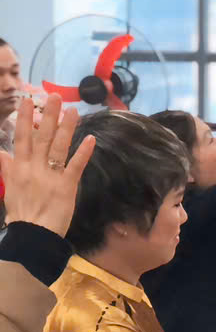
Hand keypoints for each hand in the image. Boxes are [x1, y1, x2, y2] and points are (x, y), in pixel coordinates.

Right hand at [0, 93, 93, 235]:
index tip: (27, 100)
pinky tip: (91, 139)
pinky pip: (75, 166)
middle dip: (47, 116)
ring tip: (73, 110)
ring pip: (58, 147)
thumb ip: (7, 169)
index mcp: (19, 168)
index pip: (21, 138)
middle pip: (41, 137)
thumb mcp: (9, 188)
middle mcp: (33, 168)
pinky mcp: (66, 186)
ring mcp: (50, 176)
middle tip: (54, 96)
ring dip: (66, 128)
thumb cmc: (22, 212)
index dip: (24, 119)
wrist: (32, 234)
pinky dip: (82, 152)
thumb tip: (1, 153)